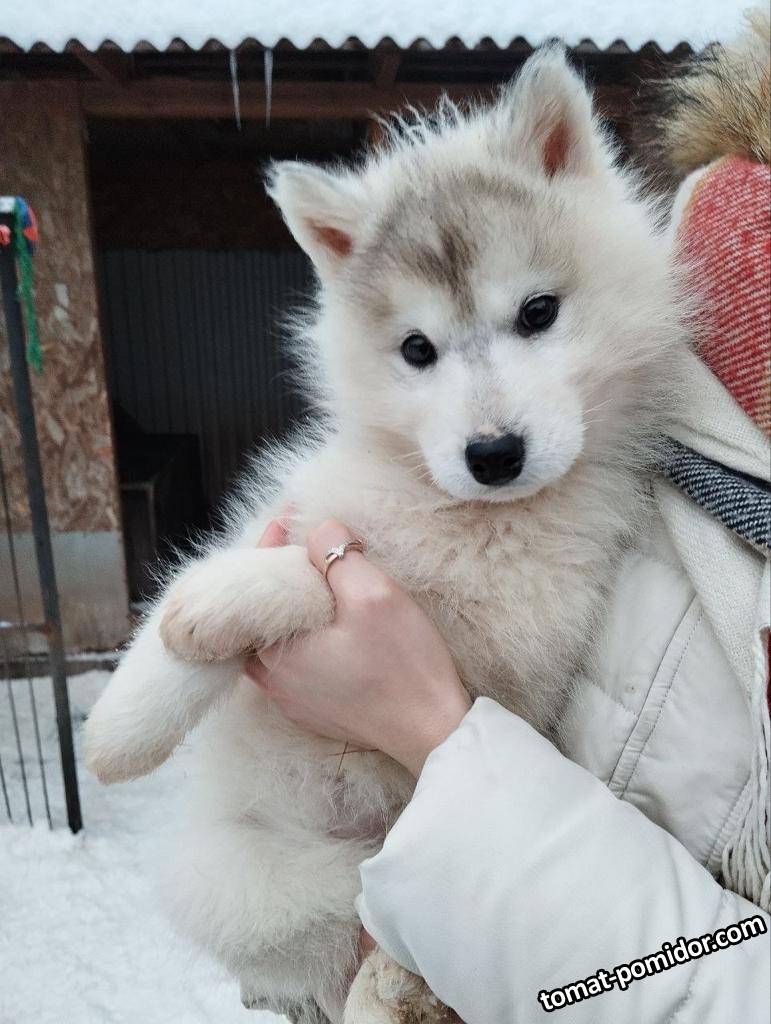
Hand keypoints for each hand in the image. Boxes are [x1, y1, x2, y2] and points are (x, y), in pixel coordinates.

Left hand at [245, 518, 470, 776]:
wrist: (433, 732)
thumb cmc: (404, 667)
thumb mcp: (373, 595)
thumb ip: (338, 555)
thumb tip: (319, 531)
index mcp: (275, 651)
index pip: (255, 585)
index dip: (271, 545)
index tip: (289, 518)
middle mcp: (273, 679)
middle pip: (263, 612)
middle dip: (281, 576)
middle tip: (307, 547)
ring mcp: (293, 698)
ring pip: (279, 638)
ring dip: (295, 607)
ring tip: (320, 580)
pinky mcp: (315, 710)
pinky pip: (297, 662)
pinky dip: (307, 635)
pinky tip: (334, 622)